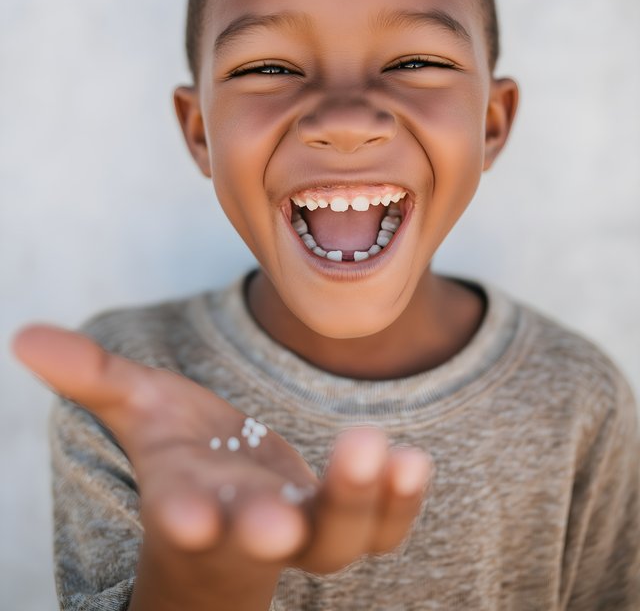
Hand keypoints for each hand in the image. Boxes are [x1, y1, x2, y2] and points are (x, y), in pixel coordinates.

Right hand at [12, 325, 432, 589]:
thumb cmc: (183, 448)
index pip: (183, 514)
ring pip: (336, 538)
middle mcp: (247, 523)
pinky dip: (398, 500)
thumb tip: (23, 335)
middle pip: (264, 541)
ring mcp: (304, 526)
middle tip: (286, 518)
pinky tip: (413, 458)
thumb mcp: (139, 407)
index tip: (191, 514)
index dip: (186, 516)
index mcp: (190, 500)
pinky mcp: (348, 516)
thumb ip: (92, 375)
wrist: (234, 490)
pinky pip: (380, 523)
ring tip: (387, 453)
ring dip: (359, 500)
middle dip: (274, 530)